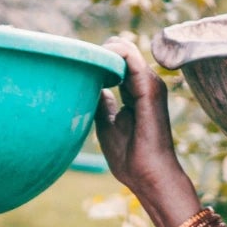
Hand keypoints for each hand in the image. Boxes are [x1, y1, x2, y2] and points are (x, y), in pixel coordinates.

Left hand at [94, 33, 203, 226]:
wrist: (149, 177)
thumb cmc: (131, 158)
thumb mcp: (106, 124)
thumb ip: (101, 103)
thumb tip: (91, 86)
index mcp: (137, 91)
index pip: (118, 61)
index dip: (97, 60)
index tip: (78, 69)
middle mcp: (146, 82)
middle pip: (120, 51)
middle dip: (97, 54)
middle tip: (76, 65)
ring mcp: (150, 83)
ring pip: (125, 49)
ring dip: (101, 52)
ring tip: (83, 64)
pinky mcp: (149, 88)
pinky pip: (130, 57)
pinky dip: (111, 54)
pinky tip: (94, 64)